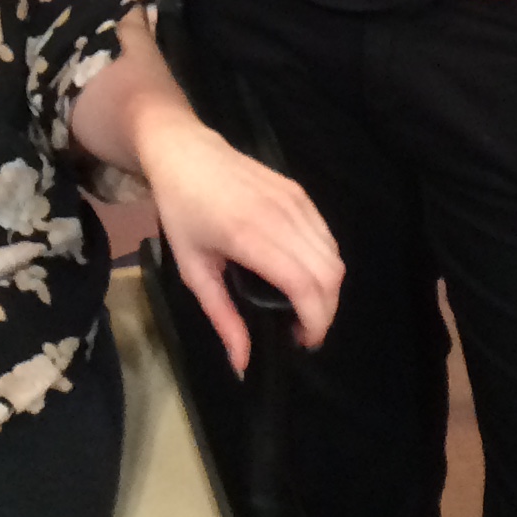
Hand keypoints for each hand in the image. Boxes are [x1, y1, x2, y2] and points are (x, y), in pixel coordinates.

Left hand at [140, 110, 343, 374]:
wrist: (184, 152)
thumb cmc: (181, 212)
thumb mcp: (192, 269)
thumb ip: (222, 317)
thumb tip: (242, 365)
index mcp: (248, 236)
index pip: (305, 284)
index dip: (314, 321)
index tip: (299, 342)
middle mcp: (280, 216)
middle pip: (330, 275)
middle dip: (325, 313)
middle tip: (301, 332)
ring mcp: (295, 200)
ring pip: (335, 257)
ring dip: (328, 291)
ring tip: (303, 309)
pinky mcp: (301, 192)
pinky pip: (327, 237)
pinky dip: (325, 265)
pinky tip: (304, 277)